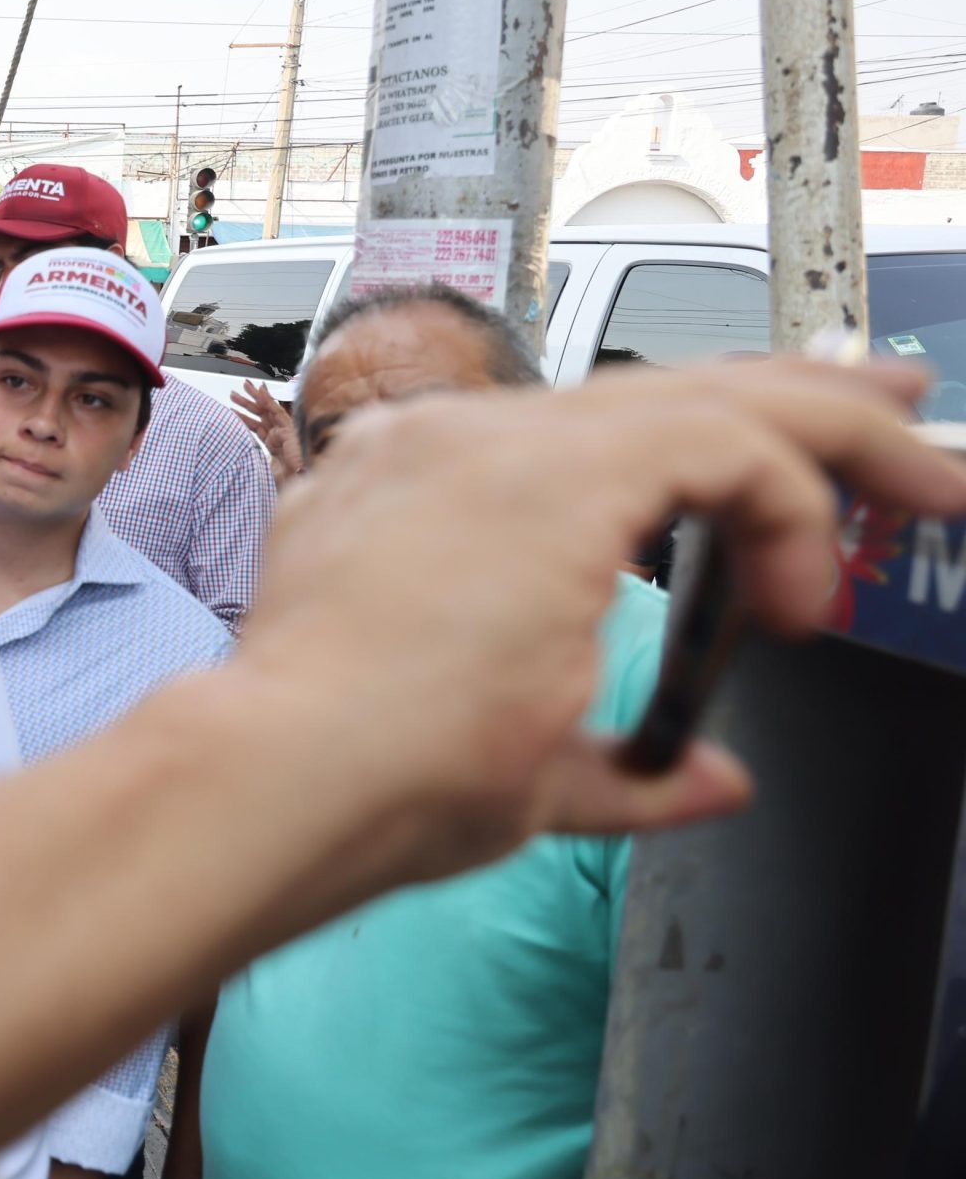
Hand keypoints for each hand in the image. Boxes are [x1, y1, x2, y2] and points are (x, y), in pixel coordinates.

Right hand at [0, 357, 965, 1178]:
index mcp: (411, 501)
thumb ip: (621, 770)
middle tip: (897, 406)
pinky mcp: (551, 467)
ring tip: (926, 484)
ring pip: (702, 396)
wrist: (276, 778)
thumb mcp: (515, 773)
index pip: (585, 442)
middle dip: (793, 401)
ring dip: (832, 440)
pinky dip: (791, 500)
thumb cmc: (349, 786)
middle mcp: (442, 448)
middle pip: (653, 393)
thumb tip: (711, 779)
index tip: (785, 475)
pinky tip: (808, 584)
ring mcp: (488, 445)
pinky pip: (723, 444)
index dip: (700, 446)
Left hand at [230, 381, 300, 482]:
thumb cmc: (288, 479)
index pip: (256, 426)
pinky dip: (268, 399)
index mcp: (272, 443)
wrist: (302, 479)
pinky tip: (260, 390)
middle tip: (234, 394)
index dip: (244, 417)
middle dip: (247, 403)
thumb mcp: (266, 470)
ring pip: (266, 409)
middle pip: (260, 415)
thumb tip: (241, 464)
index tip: (233, 409)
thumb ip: (257, 464)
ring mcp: (282, 429)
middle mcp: (277, 434)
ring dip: (254, 398)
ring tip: (243, 387)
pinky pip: (276, 410)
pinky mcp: (288, 427)